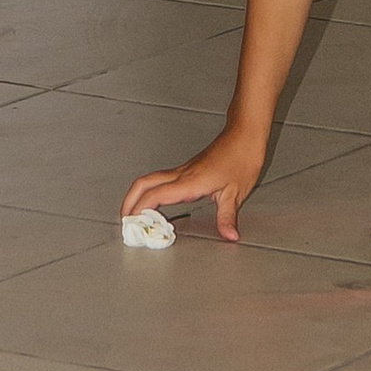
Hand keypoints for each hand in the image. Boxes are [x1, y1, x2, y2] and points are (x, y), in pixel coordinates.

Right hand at [124, 126, 265, 245]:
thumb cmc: (241, 157)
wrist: (245, 134)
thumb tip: (228, 236)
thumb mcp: (236, 192)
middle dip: (129, 201)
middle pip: (143, 183)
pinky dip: (150, 192)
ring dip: (137, 195)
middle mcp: (182, 175)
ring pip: (150, 180)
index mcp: (190, 181)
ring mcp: (183, 171)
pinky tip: (155, 204)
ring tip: (134, 215)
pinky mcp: (187, 170)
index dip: (140, 209)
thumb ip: (227, 217)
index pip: (156, 195)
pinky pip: (161, 180)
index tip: (132, 224)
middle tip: (125, 220)